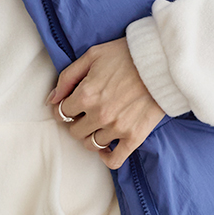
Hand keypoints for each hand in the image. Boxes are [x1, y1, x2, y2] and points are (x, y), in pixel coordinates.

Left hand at [48, 36, 162, 169]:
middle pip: (74, 131)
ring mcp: (117, 128)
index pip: (62, 112)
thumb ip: (68, 77)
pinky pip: (114, 160)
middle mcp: (99, 114)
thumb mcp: (92, 56)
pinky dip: (106, 157)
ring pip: (91, 144)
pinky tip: (105, 147)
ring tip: (98, 125)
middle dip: (76, 122)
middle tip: (86, 114)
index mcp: (86, 95)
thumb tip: (52, 99)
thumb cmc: (126, 55)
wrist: (161, 62)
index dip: (64, 108)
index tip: (70, 106)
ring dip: (91, 136)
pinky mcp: (134, 137)